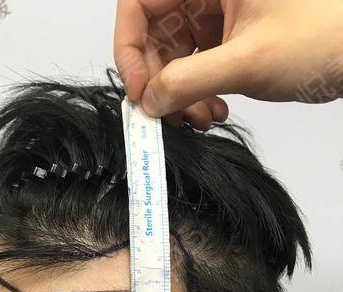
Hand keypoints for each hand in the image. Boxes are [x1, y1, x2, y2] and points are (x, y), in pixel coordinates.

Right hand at [114, 0, 342, 123]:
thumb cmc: (323, 37)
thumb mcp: (247, 61)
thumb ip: (189, 81)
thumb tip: (149, 101)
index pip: (140, 3)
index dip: (129, 48)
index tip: (139, 89)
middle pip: (154, 33)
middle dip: (159, 80)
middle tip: (170, 114)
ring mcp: (218, 12)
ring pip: (173, 54)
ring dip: (179, 94)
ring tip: (201, 118)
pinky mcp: (229, 35)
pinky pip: (195, 65)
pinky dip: (198, 93)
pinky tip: (214, 110)